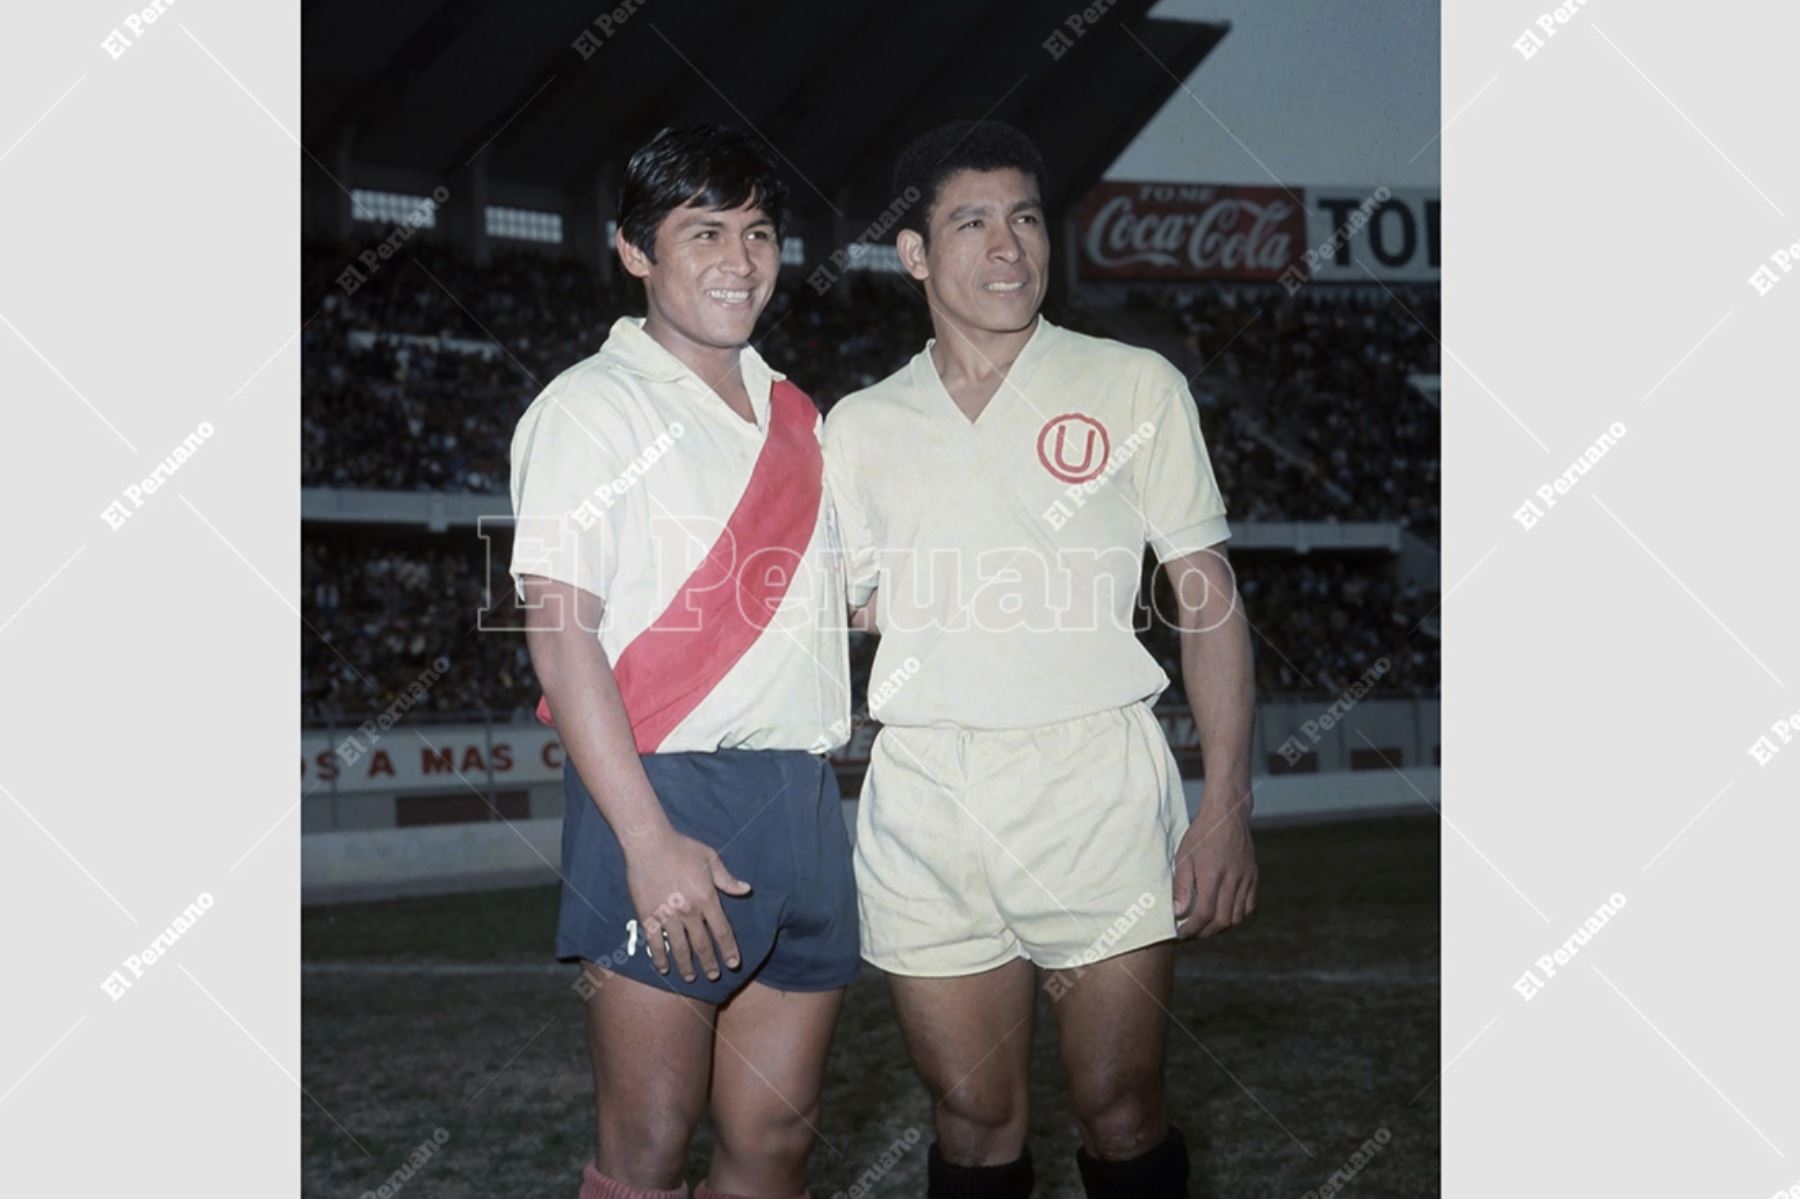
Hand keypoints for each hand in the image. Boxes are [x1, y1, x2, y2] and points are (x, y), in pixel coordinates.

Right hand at [623, 829, 750, 981]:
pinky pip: (655, 943)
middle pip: (702, 945)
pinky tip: (664, 968)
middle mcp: (689, 912)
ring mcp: (668, 916)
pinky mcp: (649, 916)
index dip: (729, 950)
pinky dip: (660, 958)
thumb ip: (727, 879)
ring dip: (686, 966)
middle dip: (709, 963)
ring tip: (690, 978)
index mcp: (707, 898)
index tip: (733, 964)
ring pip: (680, 948)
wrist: (649, 844)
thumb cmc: (682, 848)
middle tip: (713, 976)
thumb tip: (746, 889)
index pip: (722, 931)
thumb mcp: (711, 859)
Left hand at [1171, 790, 1256, 939]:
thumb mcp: (1184, 856)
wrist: (1227, 814)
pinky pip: (1249, 906)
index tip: (1182, 934)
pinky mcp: (1253, 877)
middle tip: (1192, 934)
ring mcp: (1246, 879)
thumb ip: (1182, 886)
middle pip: (1222, 921)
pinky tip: (1224, 915)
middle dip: (1205, 933)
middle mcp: (1232, 880)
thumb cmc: (1201, 834)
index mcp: (1212, 875)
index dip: (1193, 929)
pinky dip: (1237, 916)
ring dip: (1221, 927)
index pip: (1204, 914)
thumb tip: (1178, 912)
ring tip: (1206, 927)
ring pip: (1237, 917)